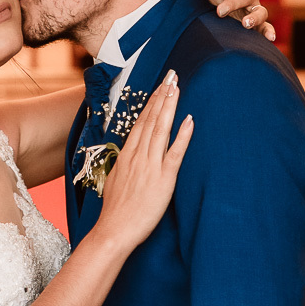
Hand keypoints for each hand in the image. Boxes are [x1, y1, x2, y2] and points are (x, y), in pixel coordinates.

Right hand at [95, 73, 193, 252]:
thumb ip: (125, 165)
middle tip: (171, 75)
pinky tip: (189, 119)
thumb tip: (130, 155)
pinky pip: (175, 153)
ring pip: (161, 129)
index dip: (151, 103)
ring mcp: (150, 166)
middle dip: (161, 96)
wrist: (114, 230)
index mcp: (127, 155)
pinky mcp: (163, 179)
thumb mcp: (115, 180)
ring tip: (177, 87)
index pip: (140, 123)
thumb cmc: (115, 210)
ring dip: (169, 106)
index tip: (159, 87)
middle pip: (151, 119)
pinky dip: (183, 135)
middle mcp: (138, 156)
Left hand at [195, 0, 275, 41]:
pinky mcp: (256, 23)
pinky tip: (270, 38)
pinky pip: (265, 27)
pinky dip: (269, 31)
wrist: (208, 8)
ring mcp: (254, 8)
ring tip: (245, 24)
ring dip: (255, 17)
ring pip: (261, 11)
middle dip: (234, 3)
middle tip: (220, 12)